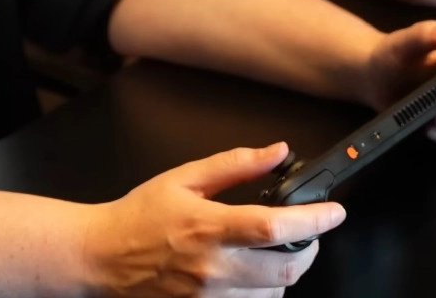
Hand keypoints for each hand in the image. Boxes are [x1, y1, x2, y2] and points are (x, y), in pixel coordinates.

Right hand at [82, 143, 343, 296]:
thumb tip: (276, 151)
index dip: (314, 220)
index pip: (274, 225)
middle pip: (286, 271)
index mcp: (209, 227)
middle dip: (309, 251)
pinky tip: (252, 274)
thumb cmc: (137, 217)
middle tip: (310, 235)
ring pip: (272, 294)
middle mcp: (213, 267)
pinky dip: (261, 292)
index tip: (335, 212)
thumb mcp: (184, 178)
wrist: (100, 257)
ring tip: (274, 253)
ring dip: (284, 273)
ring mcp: (208, 297)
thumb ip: (234, 165)